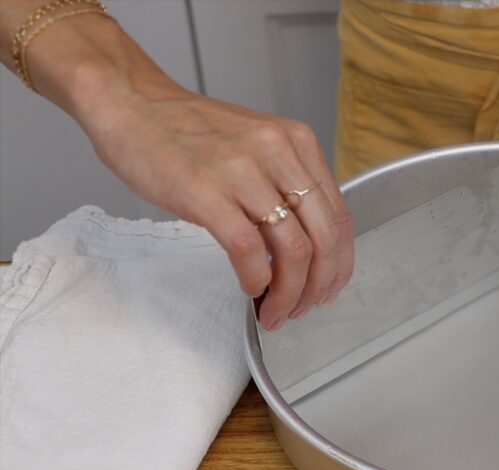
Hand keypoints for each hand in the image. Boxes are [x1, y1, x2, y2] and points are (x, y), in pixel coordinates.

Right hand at [83, 82, 353, 330]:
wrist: (129, 101)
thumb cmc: (187, 130)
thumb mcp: (256, 145)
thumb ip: (286, 183)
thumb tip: (308, 242)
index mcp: (297, 142)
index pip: (340, 216)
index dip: (340, 263)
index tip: (329, 287)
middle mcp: (278, 153)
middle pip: (325, 238)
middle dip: (320, 285)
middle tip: (306, 307)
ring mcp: (242, 172)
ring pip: (294, 250)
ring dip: (289, 292)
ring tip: (276, 310)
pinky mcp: (204, 192)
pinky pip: (248, 250)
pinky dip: (257, 280)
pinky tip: (251, 289)